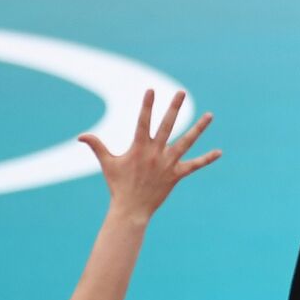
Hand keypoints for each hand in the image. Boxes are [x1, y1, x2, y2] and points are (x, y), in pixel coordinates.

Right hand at [79, 90, 221, 218]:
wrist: (131, 209)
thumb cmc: (118, 185)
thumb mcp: (107, 163)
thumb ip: (97, 146)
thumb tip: (80, 136)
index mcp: (139, 147)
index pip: (143, 121)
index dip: (147, 106)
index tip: (151, 90)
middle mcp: (155, 153)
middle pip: (167, 125)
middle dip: (174, 108)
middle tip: (181, 92)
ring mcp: (168, 163)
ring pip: (186, 141)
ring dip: (199, 128)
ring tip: (210, 115)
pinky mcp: (177, 175)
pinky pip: (194, 166)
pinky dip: (206, 159)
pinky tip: (219, 152)